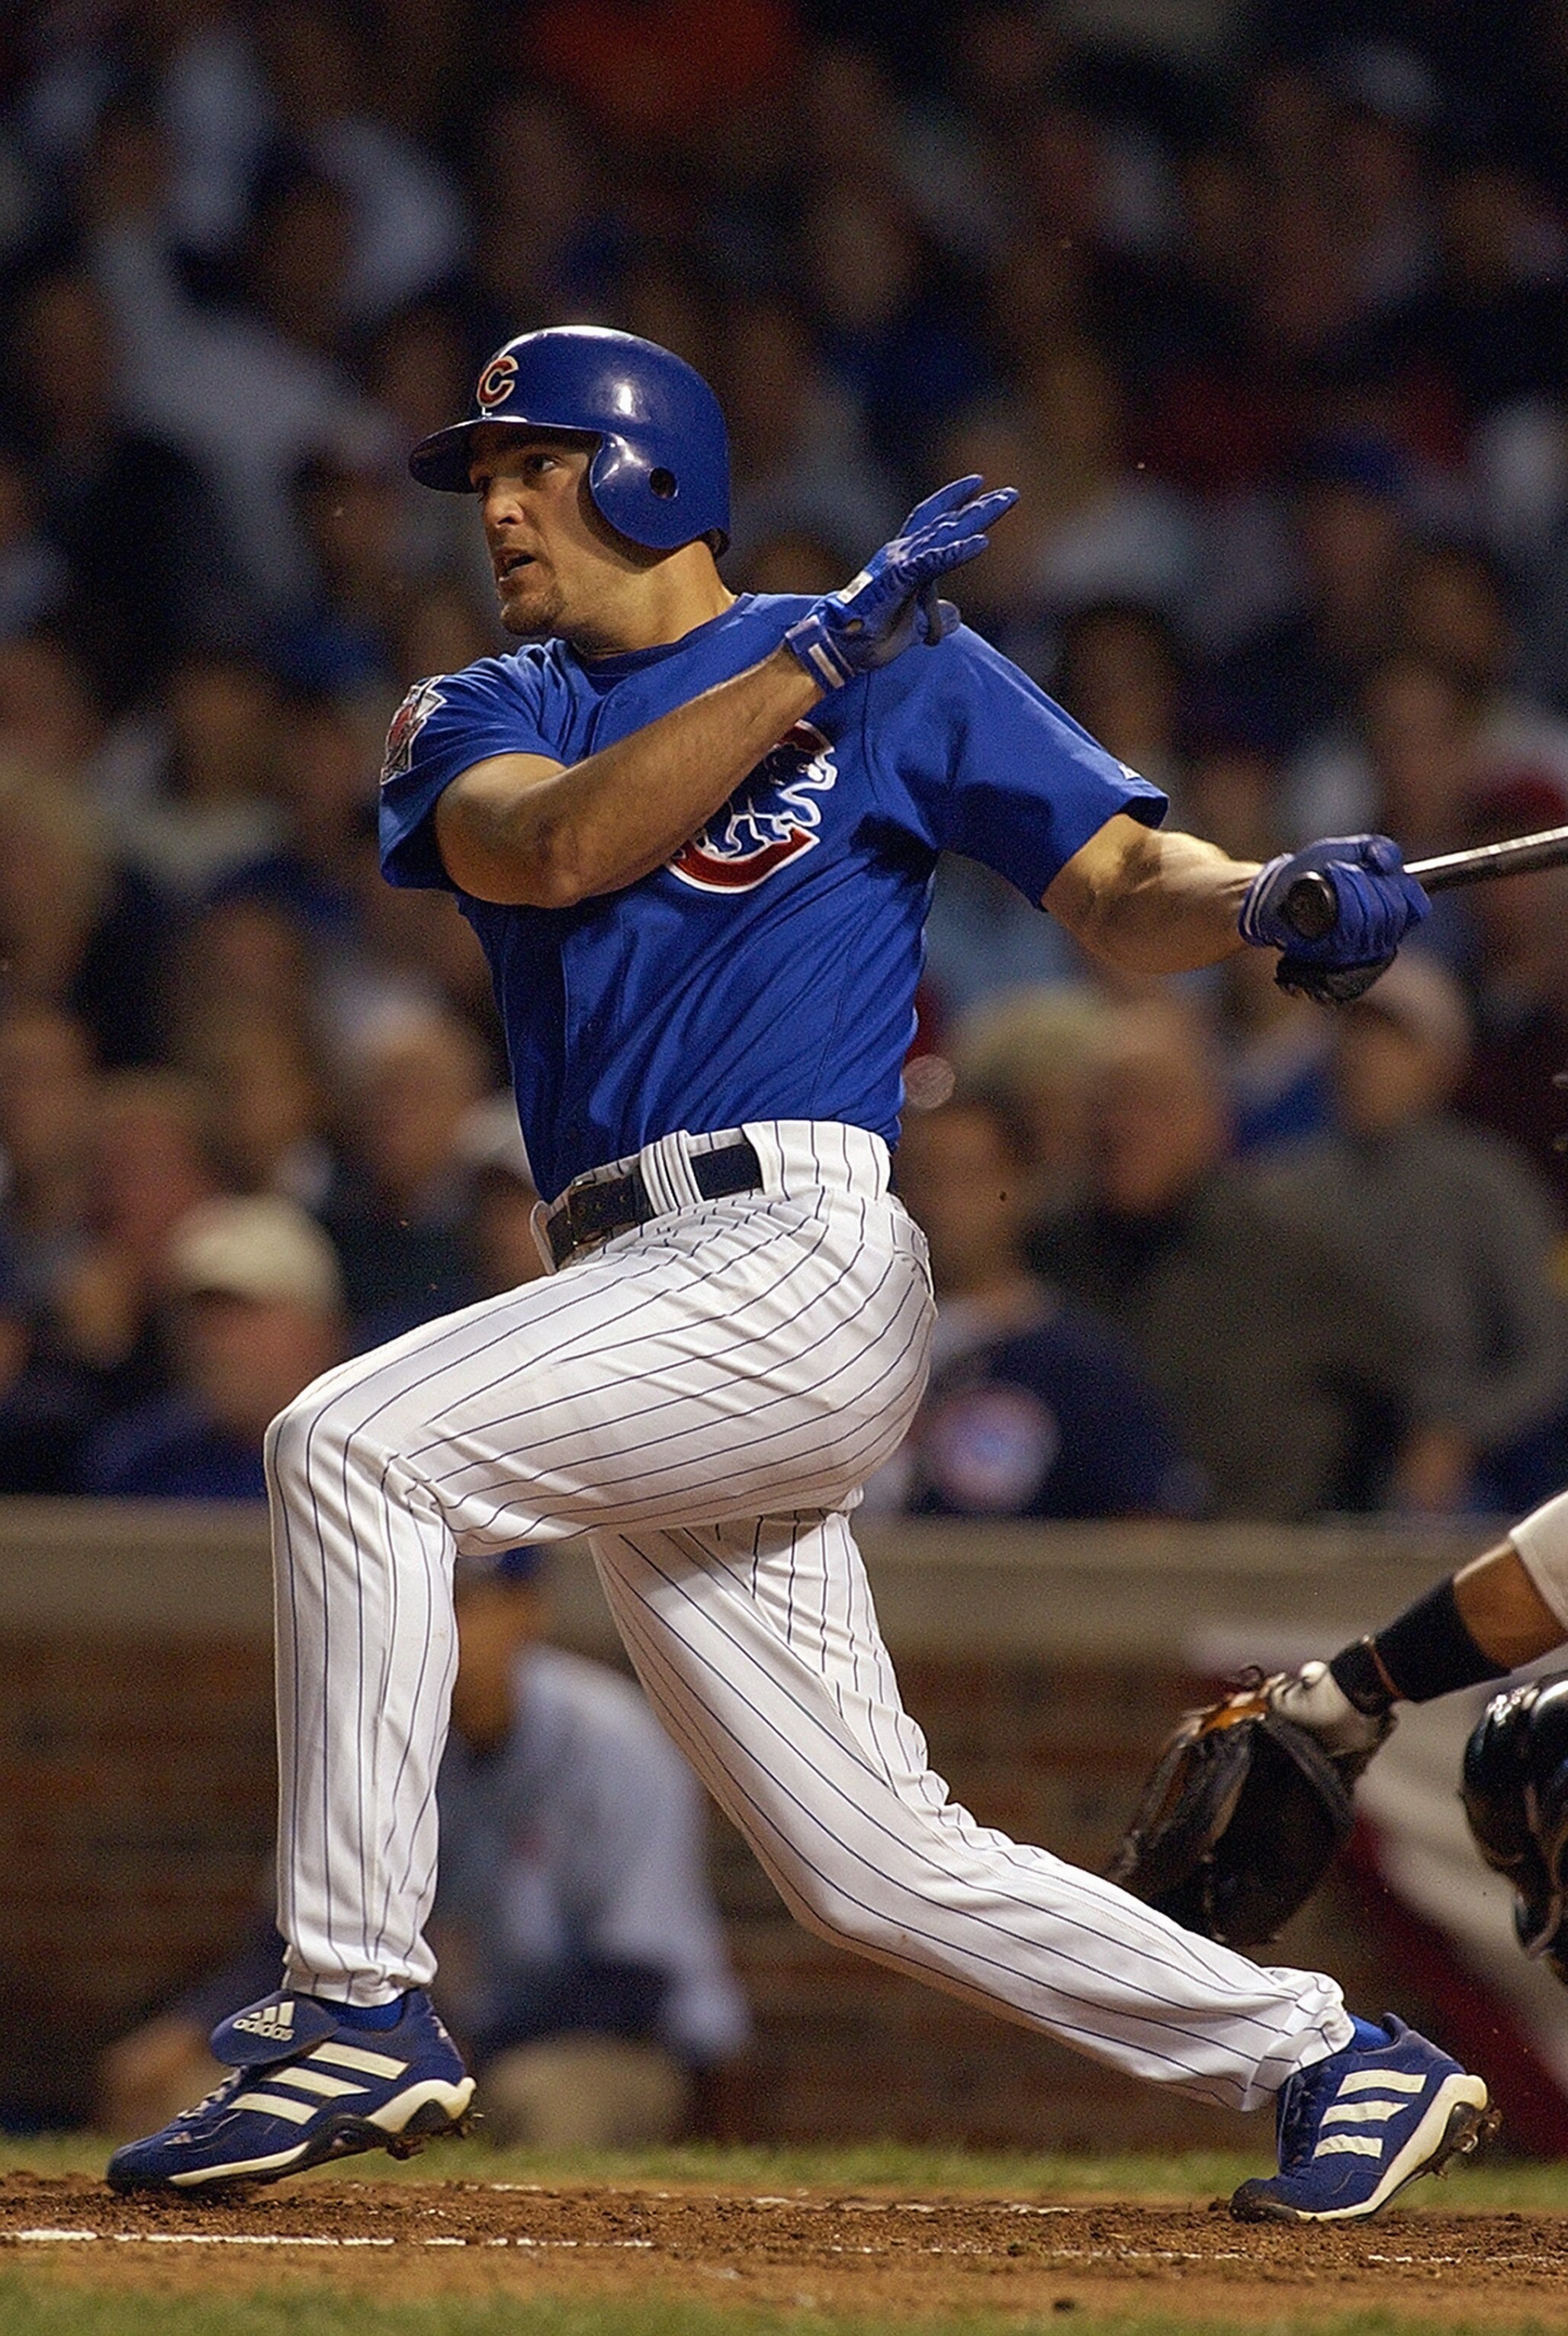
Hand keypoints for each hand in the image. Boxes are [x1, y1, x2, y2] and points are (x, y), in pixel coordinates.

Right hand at [783, 476, 1017, 690]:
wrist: (840, 648)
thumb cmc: (869, 635)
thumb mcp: (914, 624)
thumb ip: (936, 615)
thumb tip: (957, 614)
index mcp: (903, 560)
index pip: (930, 521)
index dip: (953, 501)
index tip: (980, 486)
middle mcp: (900, 553)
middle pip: (946, 522)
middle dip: (979, 507)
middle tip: (1011, 494)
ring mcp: (898, 564)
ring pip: (944, 534)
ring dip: (976, 517)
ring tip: (1004, 503)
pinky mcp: (897, 580)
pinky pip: (932, 562)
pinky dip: (957, 552)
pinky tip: (981, 542)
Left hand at [1239, 833, 1428, 1004]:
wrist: (1274, 891)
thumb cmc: (1314, 869)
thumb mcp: (1348, 850)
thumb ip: (1378, 849)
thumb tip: (1391, 864)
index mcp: (1389, 913)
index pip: (1415, 907)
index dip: (1402, 887)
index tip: (1379, 871)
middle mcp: (1376, 938)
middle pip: (1391, 911)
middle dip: (1369, 883)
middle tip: (1344, 869)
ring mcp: (1354, 952)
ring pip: (1370, 920)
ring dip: (1352, 888)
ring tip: (1332, 874)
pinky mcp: (1330, 958)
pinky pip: (1346, 932)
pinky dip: (1338, 901)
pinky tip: (1326, 889)